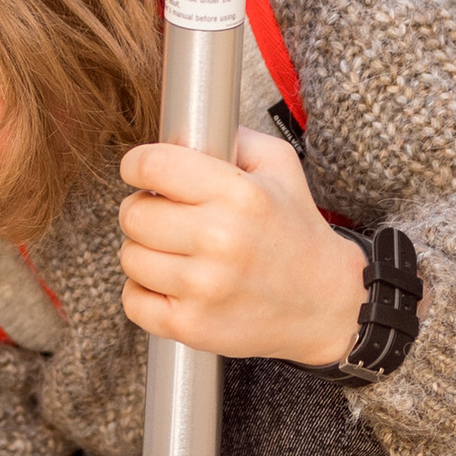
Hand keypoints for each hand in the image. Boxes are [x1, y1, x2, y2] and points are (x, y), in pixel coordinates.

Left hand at [118, 128, 367, 368]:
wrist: (326, 305)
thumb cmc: (296, 232)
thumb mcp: (279, 167)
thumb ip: (233, 137)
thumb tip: (181, 129)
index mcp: (239, 195)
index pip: (153, 165)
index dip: (137, 165)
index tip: (141, 172)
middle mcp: (220, 239)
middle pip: (134, 213)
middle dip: (144, 210)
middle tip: (168, 217)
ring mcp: (204, 287)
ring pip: (129, 257)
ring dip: (146, 253)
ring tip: (177, 253)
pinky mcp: (192, 326)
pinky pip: (132, 300)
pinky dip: (145, 293)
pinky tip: (174, 285)